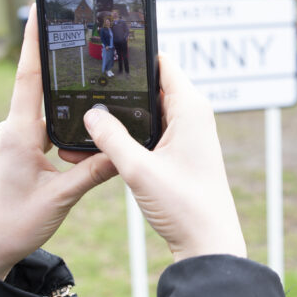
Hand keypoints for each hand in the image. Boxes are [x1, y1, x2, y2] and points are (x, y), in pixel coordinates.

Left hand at [0, 5, 116, 279]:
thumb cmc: (16, 222)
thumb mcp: (61, 198)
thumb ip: (94, 171)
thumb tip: (123, 150)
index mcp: (21, 134)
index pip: (29, 79)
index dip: (33, 44)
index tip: (37, 12)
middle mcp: (16, 129)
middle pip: (38, 84)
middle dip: (53, 55)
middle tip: (73, 28)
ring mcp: (18, 137)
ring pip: (46, 105)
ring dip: (64, 90)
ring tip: (87, 71)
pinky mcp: (23, 146)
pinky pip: (46, 122)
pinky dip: (64, 114)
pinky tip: (82, 115)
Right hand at [80, 54, 246, 262]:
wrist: (207, 240)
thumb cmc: (184, 204)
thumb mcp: (138, 169)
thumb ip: (111, 138)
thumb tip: (91, 114)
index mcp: (190, 107)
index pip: (163, 63)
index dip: (137, 57)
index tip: (108, 56)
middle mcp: (194, 114)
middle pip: (153, 87)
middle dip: (124, 90)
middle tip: (89, 92)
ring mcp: (190, 131)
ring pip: (152, 110)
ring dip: (126, 115)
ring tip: (92, 119)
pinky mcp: (184, 148)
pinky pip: (156, 130)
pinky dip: (135, 133)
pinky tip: (108, 142)